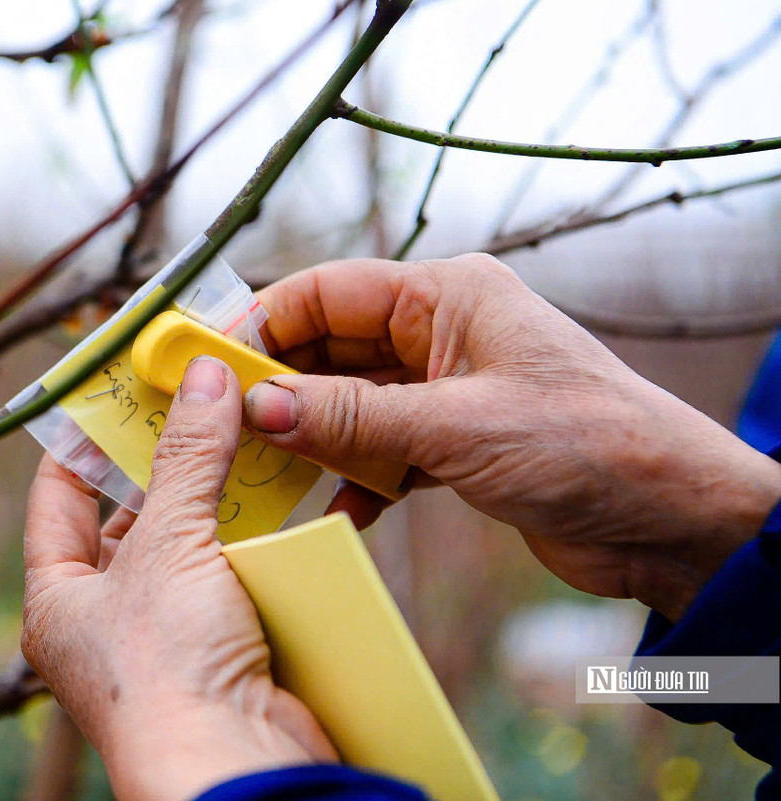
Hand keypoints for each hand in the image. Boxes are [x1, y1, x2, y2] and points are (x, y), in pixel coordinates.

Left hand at [22, 357, 335, 800]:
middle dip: (166, 465)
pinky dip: (255, 542)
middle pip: (131, 520)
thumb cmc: (168, 667)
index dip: (82, 439)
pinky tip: (279, 499)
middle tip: (197, 401)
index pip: (58, 498)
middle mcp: (105, 621)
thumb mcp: (170, 545)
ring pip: (190, 547)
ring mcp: (167, 640)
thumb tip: (205, 376)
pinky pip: (235, 579)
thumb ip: (188, 457)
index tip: (115, 390)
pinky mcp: (223, 652)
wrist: (235, 765)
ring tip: (242, 436)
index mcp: (59, 599)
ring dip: (219, 499)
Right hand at [244, 254, 780, 621]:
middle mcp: (442, 335)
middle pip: (332, 348)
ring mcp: (447, 391)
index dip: (265, 322)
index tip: (211, 361)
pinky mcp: (454, 445)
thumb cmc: (587, 444)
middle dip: (280, 386)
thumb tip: (259, 408)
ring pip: (351, 404)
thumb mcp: (457, 427)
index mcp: (448, 296)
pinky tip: (336, 512)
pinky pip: (380, 452)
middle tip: (222, 424)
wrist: (671, 520)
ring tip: (263, 471)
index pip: (329, 292)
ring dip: (312, 438)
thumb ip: (353, 418)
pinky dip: (355, 480)